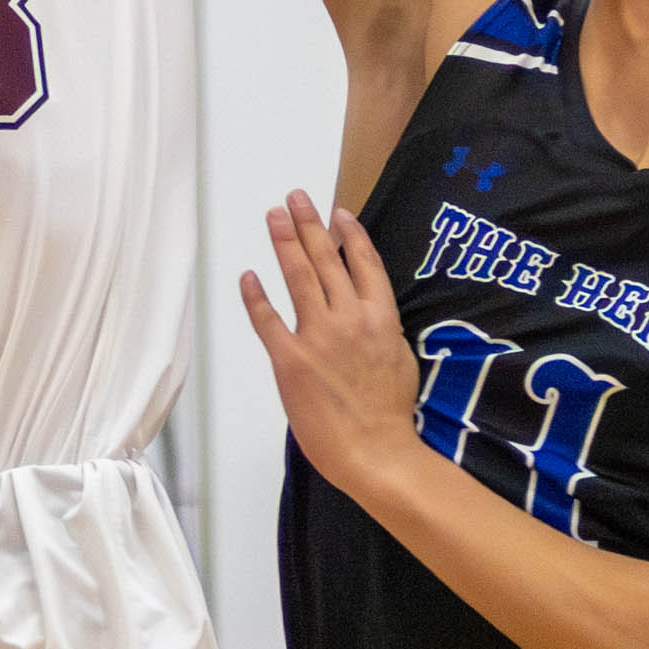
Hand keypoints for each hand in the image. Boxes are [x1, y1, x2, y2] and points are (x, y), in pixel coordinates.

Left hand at [241, 190, 426, 500]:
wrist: (376, 452)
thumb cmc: (392, 412)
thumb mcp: (400, 357)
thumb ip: (383, 328)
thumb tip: (371, 310)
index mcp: (381, 317)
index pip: (363, 263)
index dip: (350, 234)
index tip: (338, 212)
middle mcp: (349, 317)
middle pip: (326, 259)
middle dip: (309, 224)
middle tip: (295, 197)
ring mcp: (318, 336)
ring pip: (298, 277)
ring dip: (284, 242)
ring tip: (274, 215)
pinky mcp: (290, 359)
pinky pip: (268, 320)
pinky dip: (256, 296)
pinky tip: (248, 276)